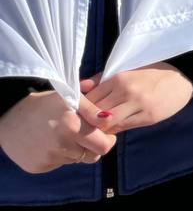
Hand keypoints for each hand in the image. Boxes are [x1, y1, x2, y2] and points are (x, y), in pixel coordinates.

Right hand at [0, 90, 115, 173]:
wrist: (10, 115)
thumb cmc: (46, 103)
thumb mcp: (71, 97)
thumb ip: (92, 109)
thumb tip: (108, 120)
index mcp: (72, 127)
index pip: (104, 146)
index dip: (107, 139)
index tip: (103, 132)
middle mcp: (61, 146)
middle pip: (92, 156)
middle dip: (94, 146)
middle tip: (86, 134)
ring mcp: (48, 158)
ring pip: (76, 159)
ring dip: (76, 149)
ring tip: (64, 134)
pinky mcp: (38, 167)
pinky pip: (59, 163)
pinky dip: (60, 155)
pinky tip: (50, 142)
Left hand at [81, 64, 192, 133]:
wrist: (182, 79)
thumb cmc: (153, 72)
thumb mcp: (128, 69)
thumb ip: (103, 78)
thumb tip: (80, 88)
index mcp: (119, 77)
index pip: (89, 97)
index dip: (81, 106)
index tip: (77, 110)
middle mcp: (126, 91)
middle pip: (94, 112)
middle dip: (86, 119)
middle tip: (83, 122)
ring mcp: (138, 105)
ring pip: (105, 123)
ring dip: (98, 127)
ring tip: (97, 125)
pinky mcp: (147, 117)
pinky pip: (121, 127)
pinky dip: (112, 128)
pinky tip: (112, 125)